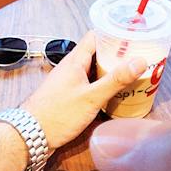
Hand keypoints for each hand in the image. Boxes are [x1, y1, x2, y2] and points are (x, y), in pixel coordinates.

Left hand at [21, 37, 143, 149]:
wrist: (31, 136)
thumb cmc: (57, 115)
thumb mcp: (91, 97)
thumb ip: (116, 80)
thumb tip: (140, 61)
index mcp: (75, 60)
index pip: (96, 36)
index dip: (114, 34)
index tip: (133, 38)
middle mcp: (71, 68)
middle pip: (98, 53)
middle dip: (117, 55)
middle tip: (139, 59)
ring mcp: (69, 82)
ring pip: (94, 70)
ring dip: (111, 72)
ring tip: (132, 76)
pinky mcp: (69, 96)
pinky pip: (89, 85)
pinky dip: (103, 86)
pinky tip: (114, 95)